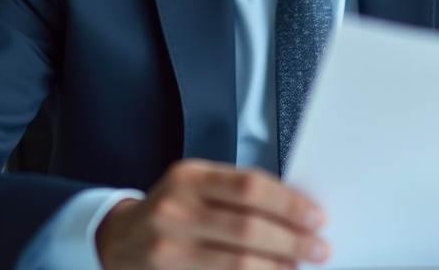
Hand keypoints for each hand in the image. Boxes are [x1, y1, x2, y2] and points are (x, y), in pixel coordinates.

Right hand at [95, 159, 329, 269]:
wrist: (120, 240)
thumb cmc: (171, 208)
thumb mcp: (197, 185)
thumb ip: (238, 192)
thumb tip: (295, 210)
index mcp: (189, 177)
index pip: (250, 187)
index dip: (289, 204)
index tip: (316, 217)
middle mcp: (175, 210)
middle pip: (247, 228)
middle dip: (291, 241)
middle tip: (318, 249)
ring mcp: (168, 248)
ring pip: (236, 263)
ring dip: (275, 267)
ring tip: (296, 266)